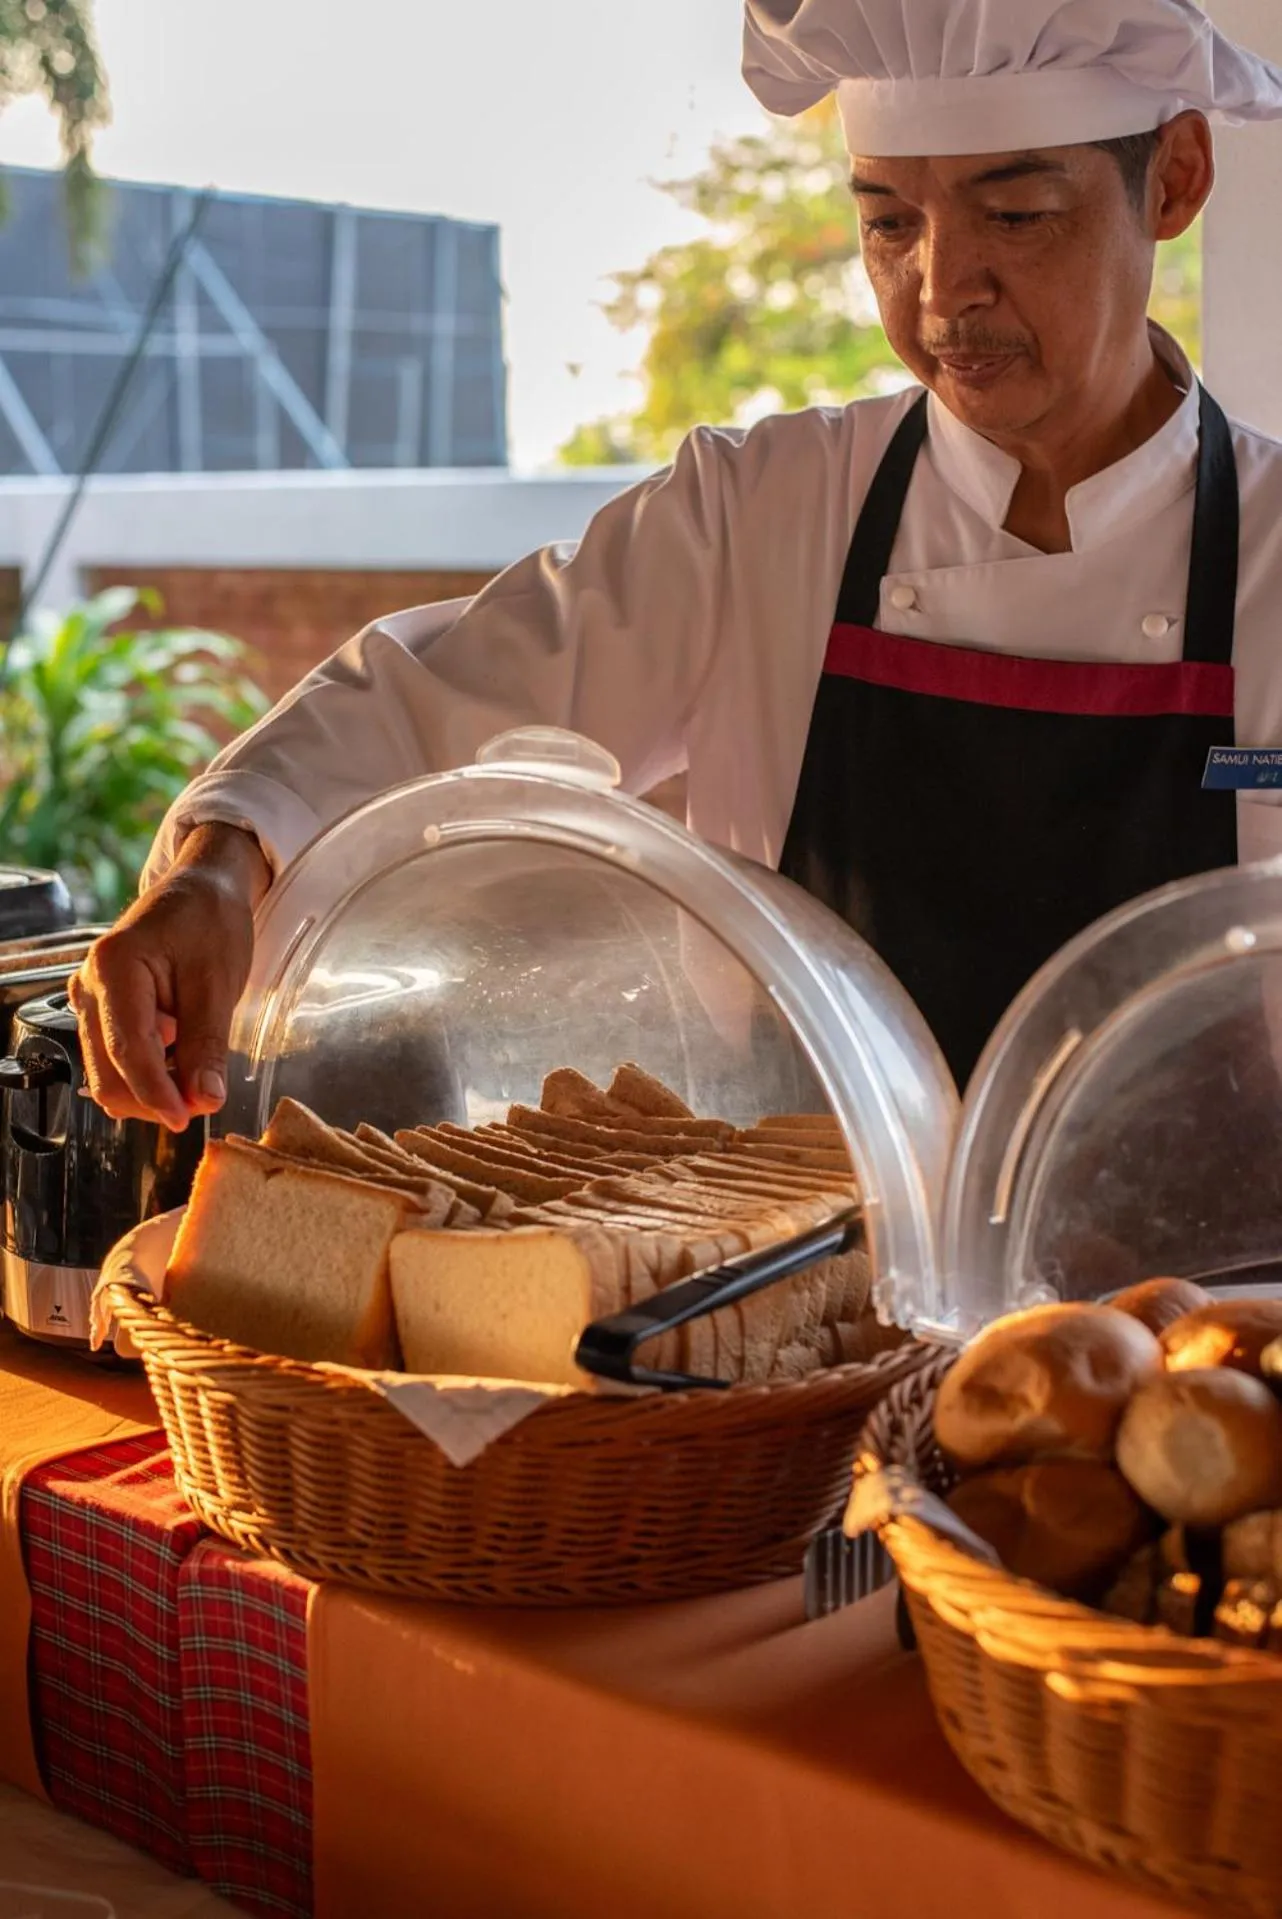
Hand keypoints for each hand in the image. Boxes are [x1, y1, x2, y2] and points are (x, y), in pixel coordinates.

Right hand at [70, 823, 269, 1130]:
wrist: (201, 891)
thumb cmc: (209, 923)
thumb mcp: (218, 983)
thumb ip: (207, 1044)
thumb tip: (204, 1098)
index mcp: (114, 969)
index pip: (127, 1051)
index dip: (157, 1094)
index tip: (187, 1118)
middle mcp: (88, 987)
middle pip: (108, 1074)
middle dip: (154, 1098)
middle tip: (204, 1099)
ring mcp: (89, 1001)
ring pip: (109, 1075)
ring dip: (152, 1088)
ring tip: (196, 1067)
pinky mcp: (100, 1012)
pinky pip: (115, 1060)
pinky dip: (149, 1073)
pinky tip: (180, 1055)